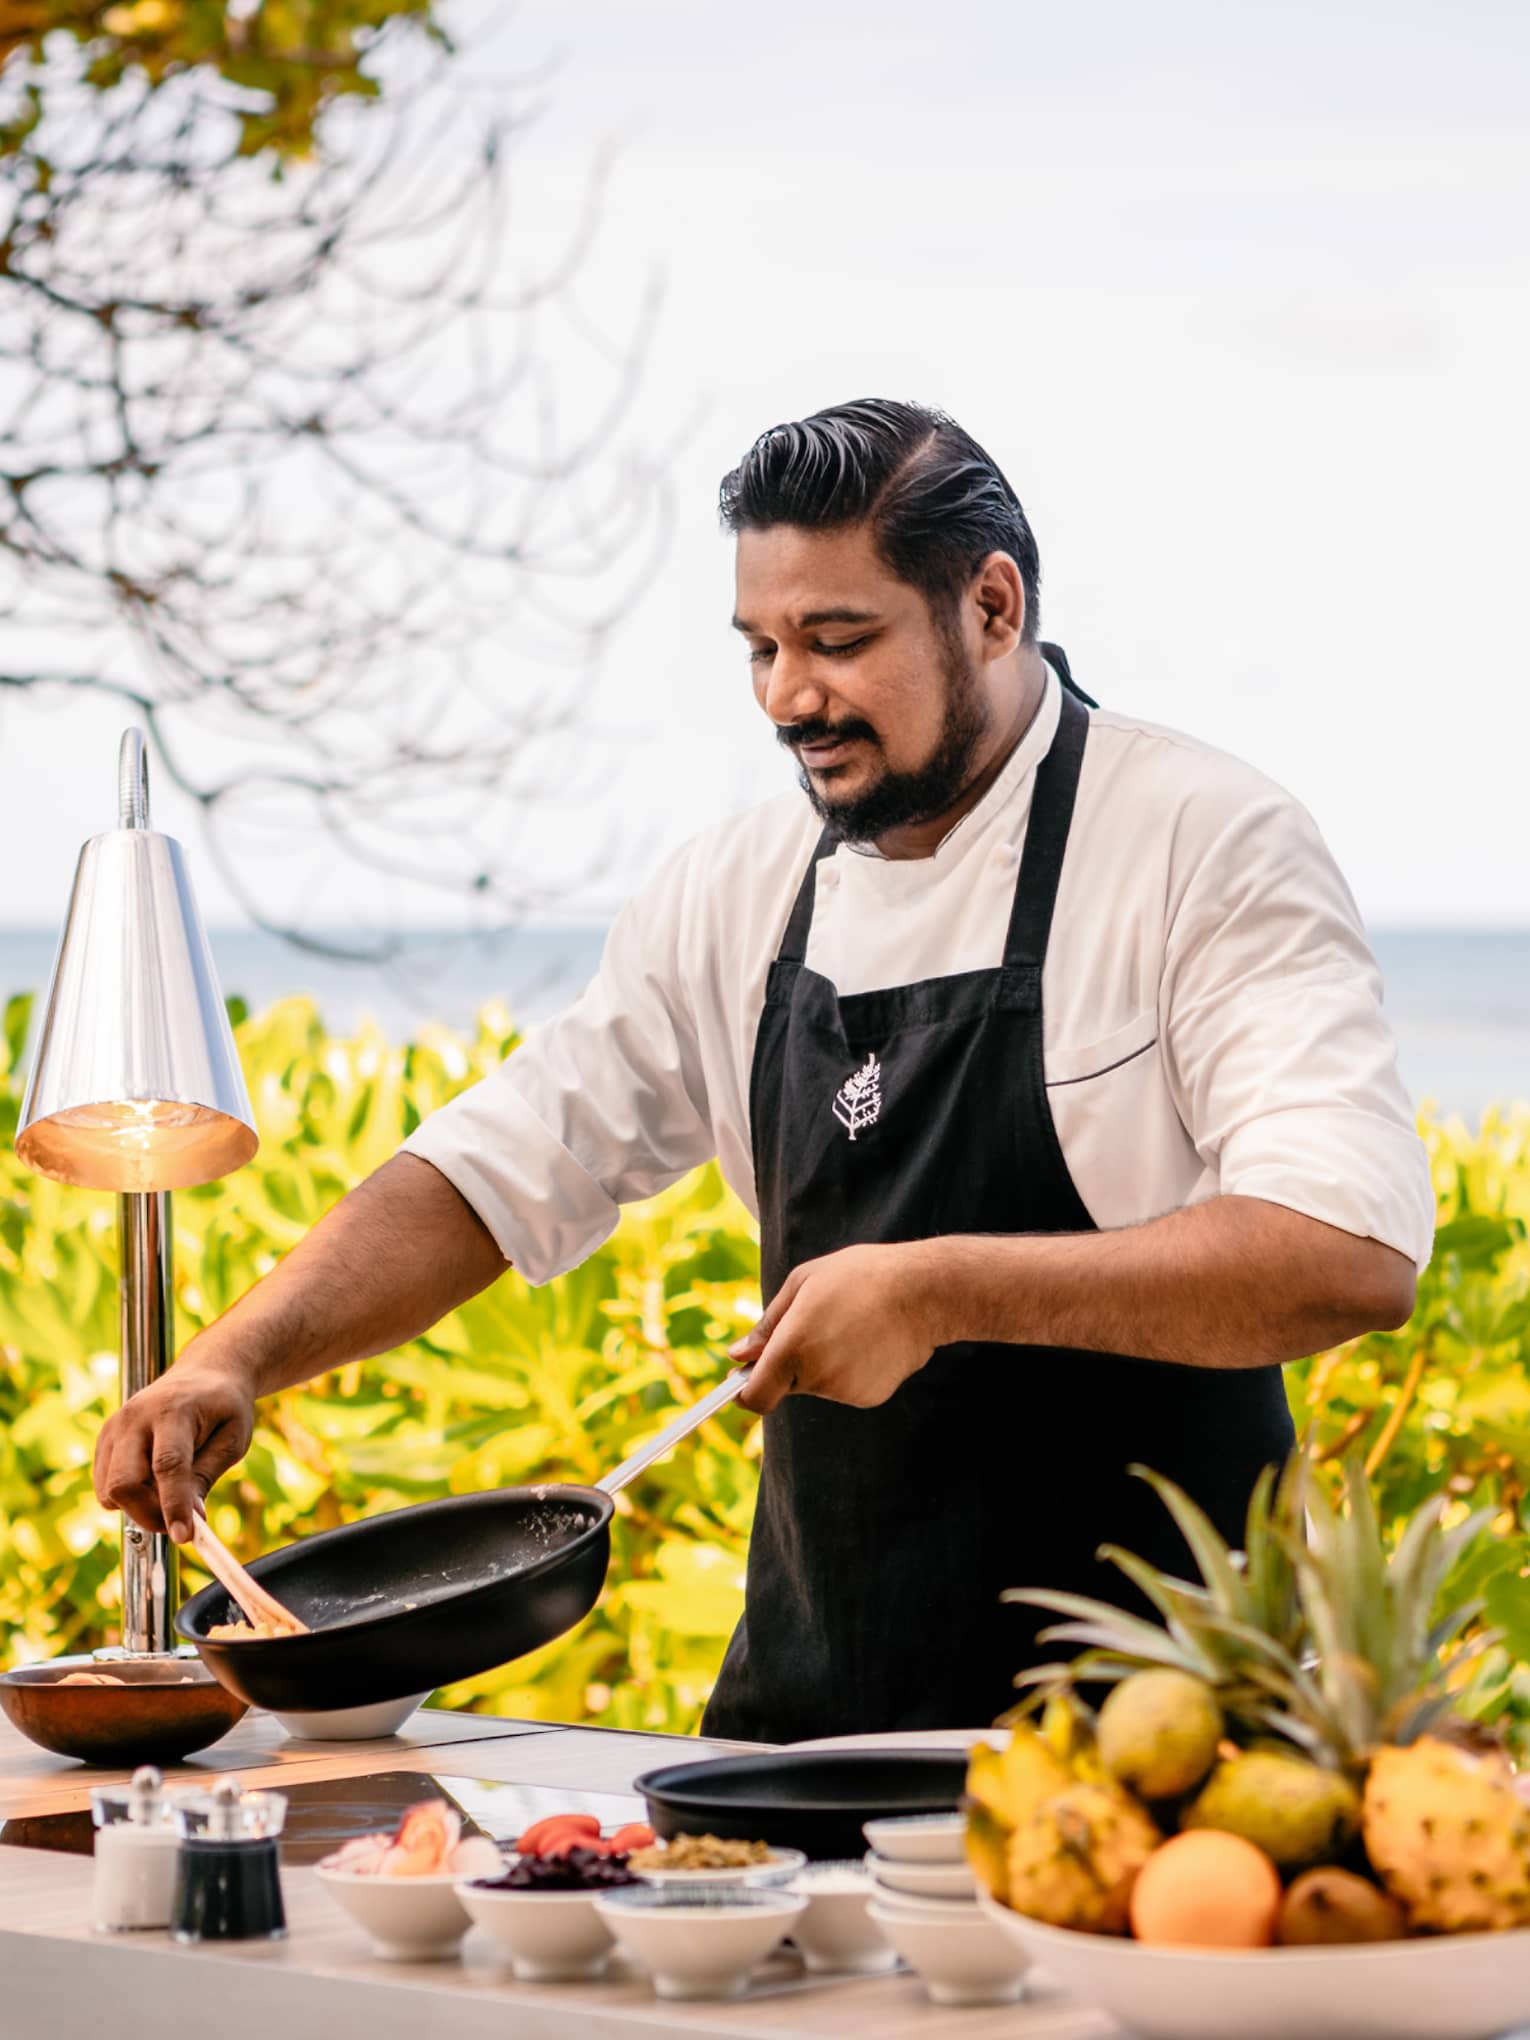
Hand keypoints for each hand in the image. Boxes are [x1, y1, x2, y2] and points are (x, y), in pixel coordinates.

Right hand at [93, 1342, 257, 1543]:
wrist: (204, 1374)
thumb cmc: (223, 1406)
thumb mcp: (232, 1438)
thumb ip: (206, 1476)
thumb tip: (189, 1519)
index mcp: (174, 1410)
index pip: (168, 1466)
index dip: (174, 1506)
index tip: (184, 1538)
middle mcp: (135, 1417)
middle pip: (124, 1482)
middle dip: (148, 1514)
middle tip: (179, 1522)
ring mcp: (114, 1427)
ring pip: (109, 1489)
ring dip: (138, 1507)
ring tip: (170, 1496)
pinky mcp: (105, 1439)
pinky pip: (104, 1485)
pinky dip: (127, 1497)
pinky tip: (152, 1484)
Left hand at [730, 1242, 944, 1413]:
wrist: (923, 1292)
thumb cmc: (860, 1277)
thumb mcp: (803, 1283)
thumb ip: (767, 1325)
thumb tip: (738, 1355)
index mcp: (792, 1348)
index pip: (755, 1397)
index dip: (744, 1392)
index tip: (742, 1380)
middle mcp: (816, 1377)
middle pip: (786, 1384)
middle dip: (790, 1362)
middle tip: (814, 1324)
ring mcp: (845, 1391)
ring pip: (818, 1384)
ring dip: (822, 1362)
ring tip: (850, 1325)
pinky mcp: (870, 1396)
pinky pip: (845, 1386)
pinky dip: (849, 1369)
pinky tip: (868, 1340)